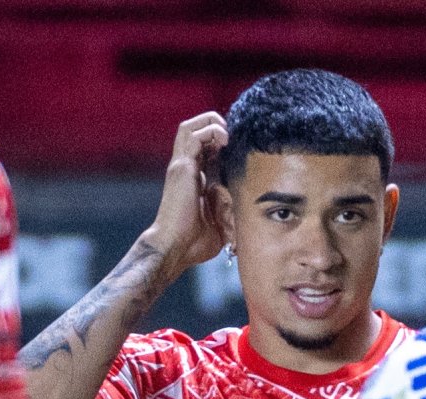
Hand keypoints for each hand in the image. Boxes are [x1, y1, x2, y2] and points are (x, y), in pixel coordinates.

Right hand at [146, 112, 228, 275]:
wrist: (174, 247)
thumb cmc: (194, 243)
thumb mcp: (221, 224)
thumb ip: (232, 213)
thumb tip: (251, 215)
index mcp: (192, 179)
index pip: (203, 148)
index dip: (220, 142)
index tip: (237, 147)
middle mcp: (184, 168)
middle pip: (193, 131)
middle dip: (214, 125)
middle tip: (232, 136)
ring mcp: (181, 166)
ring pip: (190, 127)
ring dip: (211, 123)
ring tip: (227, 134)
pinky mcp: (182, 167)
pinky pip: (193, 135)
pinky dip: (210, 131)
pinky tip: (225, 140)